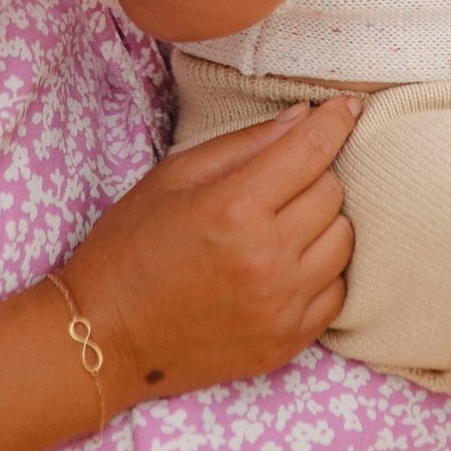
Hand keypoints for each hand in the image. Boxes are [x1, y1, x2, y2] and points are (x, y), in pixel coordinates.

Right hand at [59, 97, 360, 406]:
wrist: (105, 337)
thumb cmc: (130, 249)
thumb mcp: (173, 177)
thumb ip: (244, 143)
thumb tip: (303, 116)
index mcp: (235, 207)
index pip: (312, 149)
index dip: (335, 121)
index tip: (345, 108)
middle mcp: (268, 258)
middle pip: (333, 193)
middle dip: (313, 175)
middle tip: (279, 181)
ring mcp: (282, 306)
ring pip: (343, 241)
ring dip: (321, 224)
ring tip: (282, 224)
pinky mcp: (287, 342)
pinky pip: (336, 292)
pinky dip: (320, 272)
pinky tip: (286, 266)